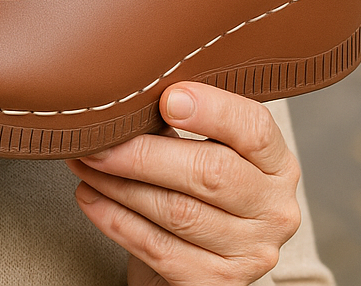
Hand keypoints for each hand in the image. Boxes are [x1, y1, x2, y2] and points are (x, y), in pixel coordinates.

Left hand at [67, 83, 301, 285]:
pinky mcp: (217, 285)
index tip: (166, 97)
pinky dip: (116, 220)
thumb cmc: (193, 184)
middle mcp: (274, 209)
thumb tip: (127, 93)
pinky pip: (159, 248)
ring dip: (119, 185)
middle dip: (142, 154)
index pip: (254, 128)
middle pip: (210, 173)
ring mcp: (250, 253)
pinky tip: (90, 197)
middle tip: (97, 139)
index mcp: (275, 163)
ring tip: (85, 163)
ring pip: (178, 212)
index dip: (212, 110)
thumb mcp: (202, 146)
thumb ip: (179, 119)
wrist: (196, 258)